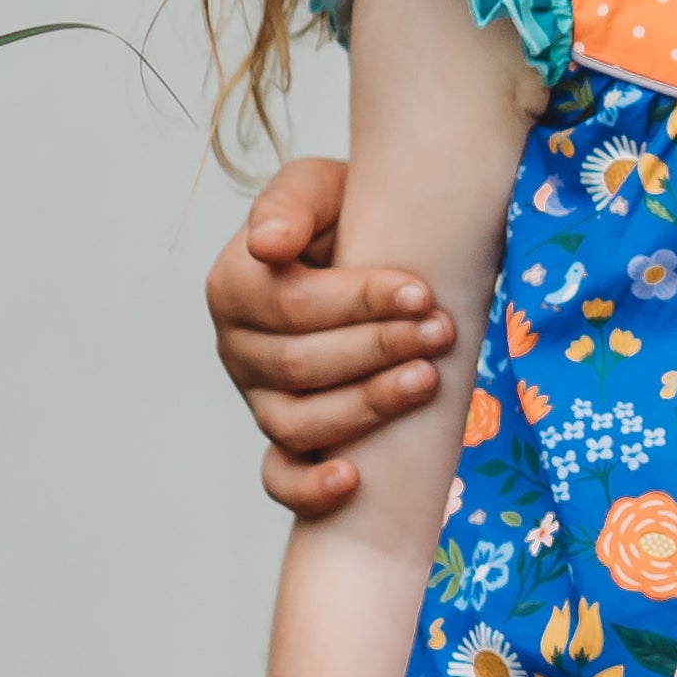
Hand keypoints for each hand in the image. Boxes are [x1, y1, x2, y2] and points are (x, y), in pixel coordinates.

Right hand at [210, 155, 456, 515]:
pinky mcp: (282, 437)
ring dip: (366, 406)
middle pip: (301, 365)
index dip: (358, 302)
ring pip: (299, 422)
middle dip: (378, 349)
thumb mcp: (314, 188)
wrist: (363, 243)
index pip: (292, 304)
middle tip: (442, 331)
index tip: (421, 292)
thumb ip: (288, 205)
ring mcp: (257, 398)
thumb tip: (266, 247)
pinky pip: (281, 478)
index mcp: (234, 286)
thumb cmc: (341, 214)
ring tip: (427, 381)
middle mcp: (236, 348)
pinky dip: (310, 488)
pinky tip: (354, 478)